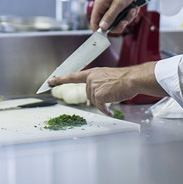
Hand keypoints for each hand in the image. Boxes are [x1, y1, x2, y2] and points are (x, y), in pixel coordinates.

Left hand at [48, 61, 163, 114]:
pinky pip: (100, 107)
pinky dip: (105, 110)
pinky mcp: (99, 94)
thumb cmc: (123, 79)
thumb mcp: (107, 76)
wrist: (132, 79)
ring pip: (94, 101)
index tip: (50, 81)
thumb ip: (98, 82)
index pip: (73, 76)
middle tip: (110, 94)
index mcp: (92, 72)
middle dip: (98, 98)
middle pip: (88, 95)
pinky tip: (110, 110)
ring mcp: (94, 86)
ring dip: (103, 104)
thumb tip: (96, 95)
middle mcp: (91, 78)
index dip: (60, 79)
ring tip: (114, 98)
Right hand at [90, 0, 160, 33]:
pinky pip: (123, 16)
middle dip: (119, 24)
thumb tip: (102, 27)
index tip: (106, 37)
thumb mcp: (119, 3)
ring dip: (126, 18)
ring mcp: (112, 7)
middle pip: (108, 24)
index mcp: (100, 3)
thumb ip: (110, 16)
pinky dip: (130, 14)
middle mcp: (104, 6)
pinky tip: (134, 8)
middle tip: (126, 21)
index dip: (99, 30)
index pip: (94, 22)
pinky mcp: (119, 7)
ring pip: (117, 21)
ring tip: (132, 10)